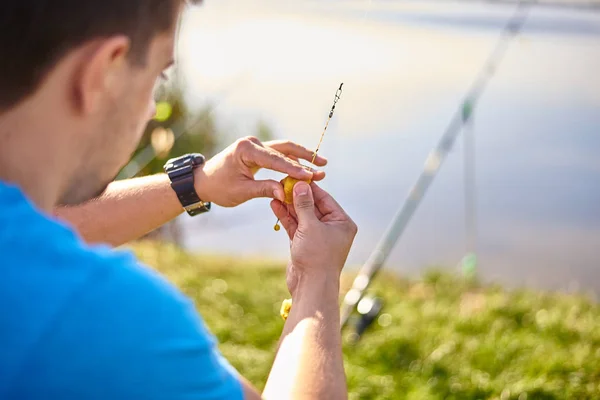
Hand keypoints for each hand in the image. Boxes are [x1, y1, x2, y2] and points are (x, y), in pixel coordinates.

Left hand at [193, 137, 326, 206]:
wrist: (203, 182)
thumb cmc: (219, 187)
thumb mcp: (241, 192)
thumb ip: (264, 190)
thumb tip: (286, 194)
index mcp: (246, 150)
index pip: (275, 160)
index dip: (294, 169)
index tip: (311, 176)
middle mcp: (252, 143)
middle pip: (285, 148)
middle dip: (305, 158)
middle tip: (323, 165)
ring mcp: (255, 145)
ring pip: (284, 150)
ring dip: (302, 157)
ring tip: (321, 164)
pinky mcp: (258, 151)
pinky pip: (278, 155)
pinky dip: (292, 161)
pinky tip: (306, 167)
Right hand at [270, 182, 357, 294]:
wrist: (311, 287)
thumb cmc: (317, 257)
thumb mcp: (310, 226)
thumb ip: (304, 205)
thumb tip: (300, 184)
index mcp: (342, 223)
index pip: (325, 199)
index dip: (309, 188)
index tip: (296, 176)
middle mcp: (332, 228)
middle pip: (312, 206)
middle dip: (297, 196)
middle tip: (282, 182)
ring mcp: (317, 236)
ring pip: (302, 216)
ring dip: (289, 205)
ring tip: (275, 191)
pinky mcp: (304, 243)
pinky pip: (295, 226)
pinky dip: (286, 217)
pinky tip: (275, 205)